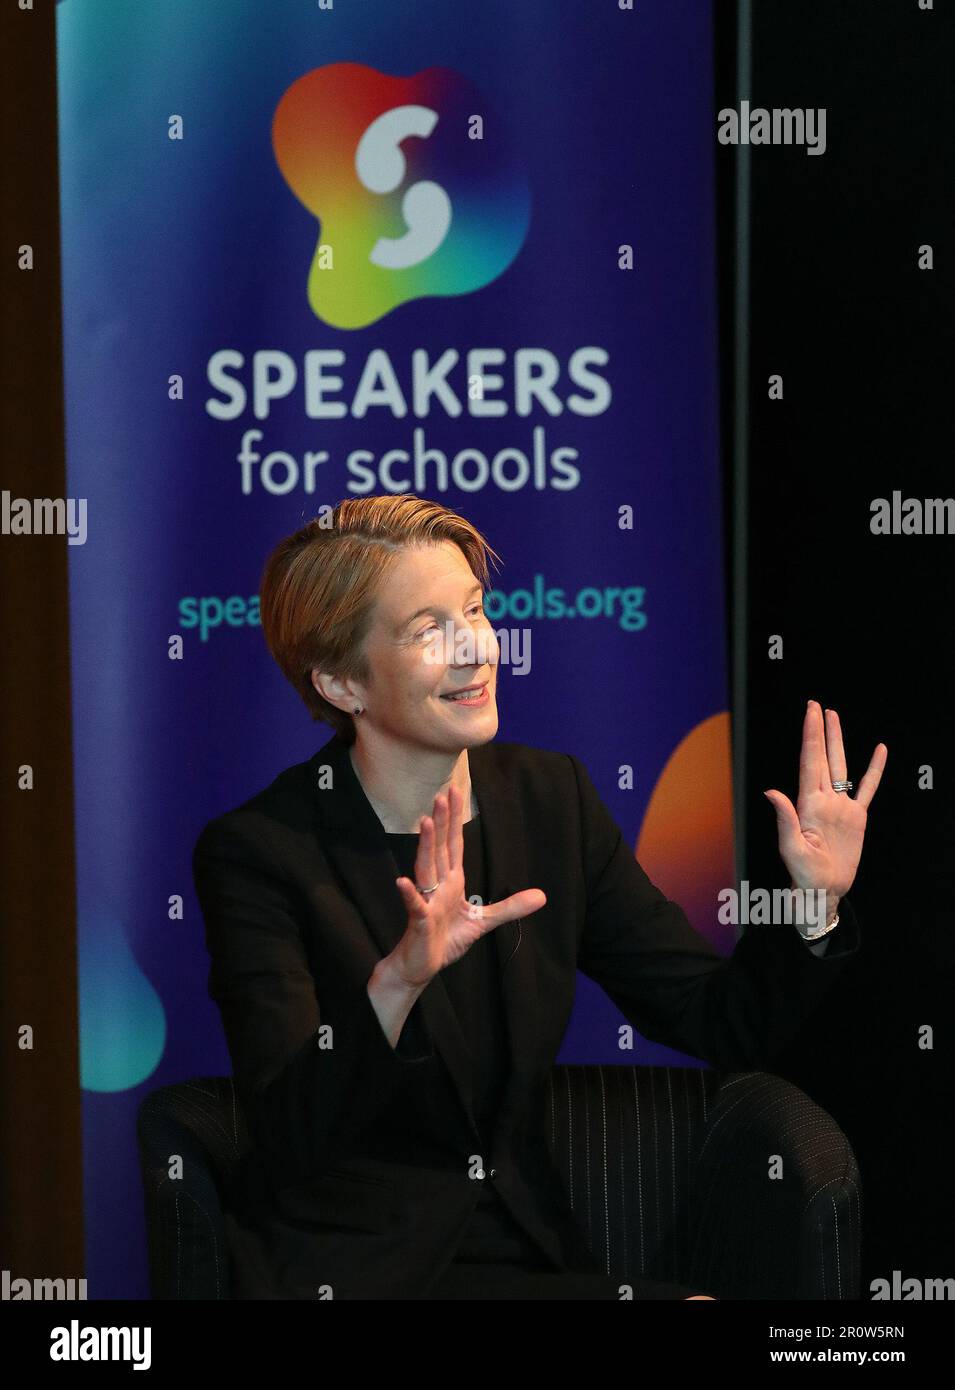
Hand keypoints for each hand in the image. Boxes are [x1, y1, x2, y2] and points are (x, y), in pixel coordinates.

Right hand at [389, 784, 545, 988]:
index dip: (455, 819)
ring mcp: (427, 901)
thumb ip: (510, 907)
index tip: (454, 792)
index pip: (454, 844)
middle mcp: (438, 886)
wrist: (421, 965)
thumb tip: (543, 896)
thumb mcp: (483, 921)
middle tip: (442, 794)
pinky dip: (409, 893)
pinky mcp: (419, 921)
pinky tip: (402, 881)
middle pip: (440, 848)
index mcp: (452, 882)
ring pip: (426, 868)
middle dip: (442, 821)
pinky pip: (414, 905)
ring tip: (426, 822)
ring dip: (426, 846)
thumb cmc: (445, 940)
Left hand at [763, 701, 885, 901]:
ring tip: (835, 718)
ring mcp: (840, 806)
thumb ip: (784, 819)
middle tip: (817, 705)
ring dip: (838, 742)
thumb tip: (771, 792)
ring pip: (841, 766)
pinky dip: (874, 770)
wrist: (824, 890)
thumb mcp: (792, 849)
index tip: (810, 712)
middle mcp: (823, 799)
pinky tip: (879, 752)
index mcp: (808, 803)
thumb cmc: (804, 875)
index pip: (809, 761)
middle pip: (822, 757)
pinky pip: (866, 788)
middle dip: (819, 731)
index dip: (810, 735)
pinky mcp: (855, 817)